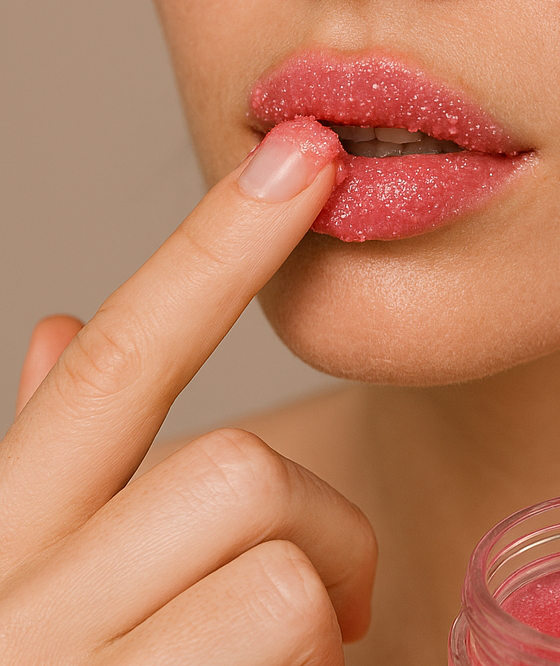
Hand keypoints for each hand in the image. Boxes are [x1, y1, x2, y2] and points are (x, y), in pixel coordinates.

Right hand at [0, 120, 375, 664]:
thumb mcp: (32, 585)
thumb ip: (52, 464)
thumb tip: (63, 323)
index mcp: (5, 542)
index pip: (124, 364)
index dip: (216, 248)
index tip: (304, 157)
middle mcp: (20, 606)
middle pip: (234, 473)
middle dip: (309, 527)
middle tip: (312, 597)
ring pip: (279, 566)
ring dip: (317, 607)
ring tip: (288, 659)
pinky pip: (289, 636)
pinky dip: (315, 661)